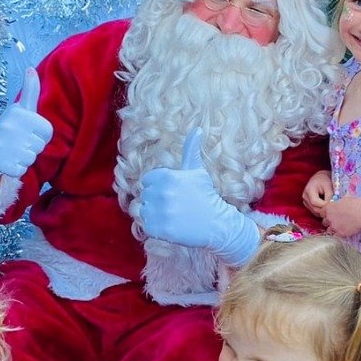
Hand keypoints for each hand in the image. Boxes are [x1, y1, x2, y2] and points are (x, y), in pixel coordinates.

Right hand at [0, 68, 52, 180]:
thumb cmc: (10, 127)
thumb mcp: (21, 108)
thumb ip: (30, 90)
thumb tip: (31, 68)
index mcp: (18, 112)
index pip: (48, 132)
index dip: (40, 135)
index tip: (27, 132)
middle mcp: (9, 127)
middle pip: (40, 146)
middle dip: (32, 147)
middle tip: (17, 142)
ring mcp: (2, 145)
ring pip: (31, 159)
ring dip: (24, 159)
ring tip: (12, 151)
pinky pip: (21, 170)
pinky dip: (16, 169)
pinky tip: (7, 161)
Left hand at [139, 129, 259, 266]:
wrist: (216, 224)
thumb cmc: (206, 196)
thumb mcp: (198, 171)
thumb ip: (191, 151)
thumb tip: (197, 129)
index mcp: (167, 177)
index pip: (147, 180)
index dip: (158, 186)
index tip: (173, 192)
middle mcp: (162, 193)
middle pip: (144, 196)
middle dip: (156, 201)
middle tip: (174, 205)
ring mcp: (160, 213)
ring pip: (143, 211)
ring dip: (154, 215)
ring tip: (171, 215)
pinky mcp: (159, 230)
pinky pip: (146, 226)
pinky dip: (155, 228)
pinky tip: (170, 226)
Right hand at [303, 170, 333, 217]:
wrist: (320, 178)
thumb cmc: (325, 180)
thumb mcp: (328, 185)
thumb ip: (329, 196)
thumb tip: (331, 206)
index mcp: (309, 190)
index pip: (315, 202)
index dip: (324, 205)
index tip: (333, 205)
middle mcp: (305, 196)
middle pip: (315, 208)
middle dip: (325, 210)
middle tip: (334, 209)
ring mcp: (305, 201)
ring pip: (315, 212)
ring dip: (324, 212)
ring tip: (331, 207)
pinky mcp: (308, 205)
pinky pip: (315, 212)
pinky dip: (322, 211)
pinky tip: (327, 207)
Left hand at [321, 195, 360, 238]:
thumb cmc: (356, 204)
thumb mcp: (344, 200)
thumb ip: (337, 205)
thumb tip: (337, 206)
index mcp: (328, 208)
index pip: (322, 212)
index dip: (327, 213)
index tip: (332, 214)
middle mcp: (329, 218)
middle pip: (324, 221)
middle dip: (329, 221)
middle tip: (337, 220)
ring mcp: (334, 226)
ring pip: (329, 230)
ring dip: (334, 228)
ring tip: (342, 226)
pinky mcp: (340, 234)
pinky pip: (336, 235)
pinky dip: (340, 233)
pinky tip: (346, 230)